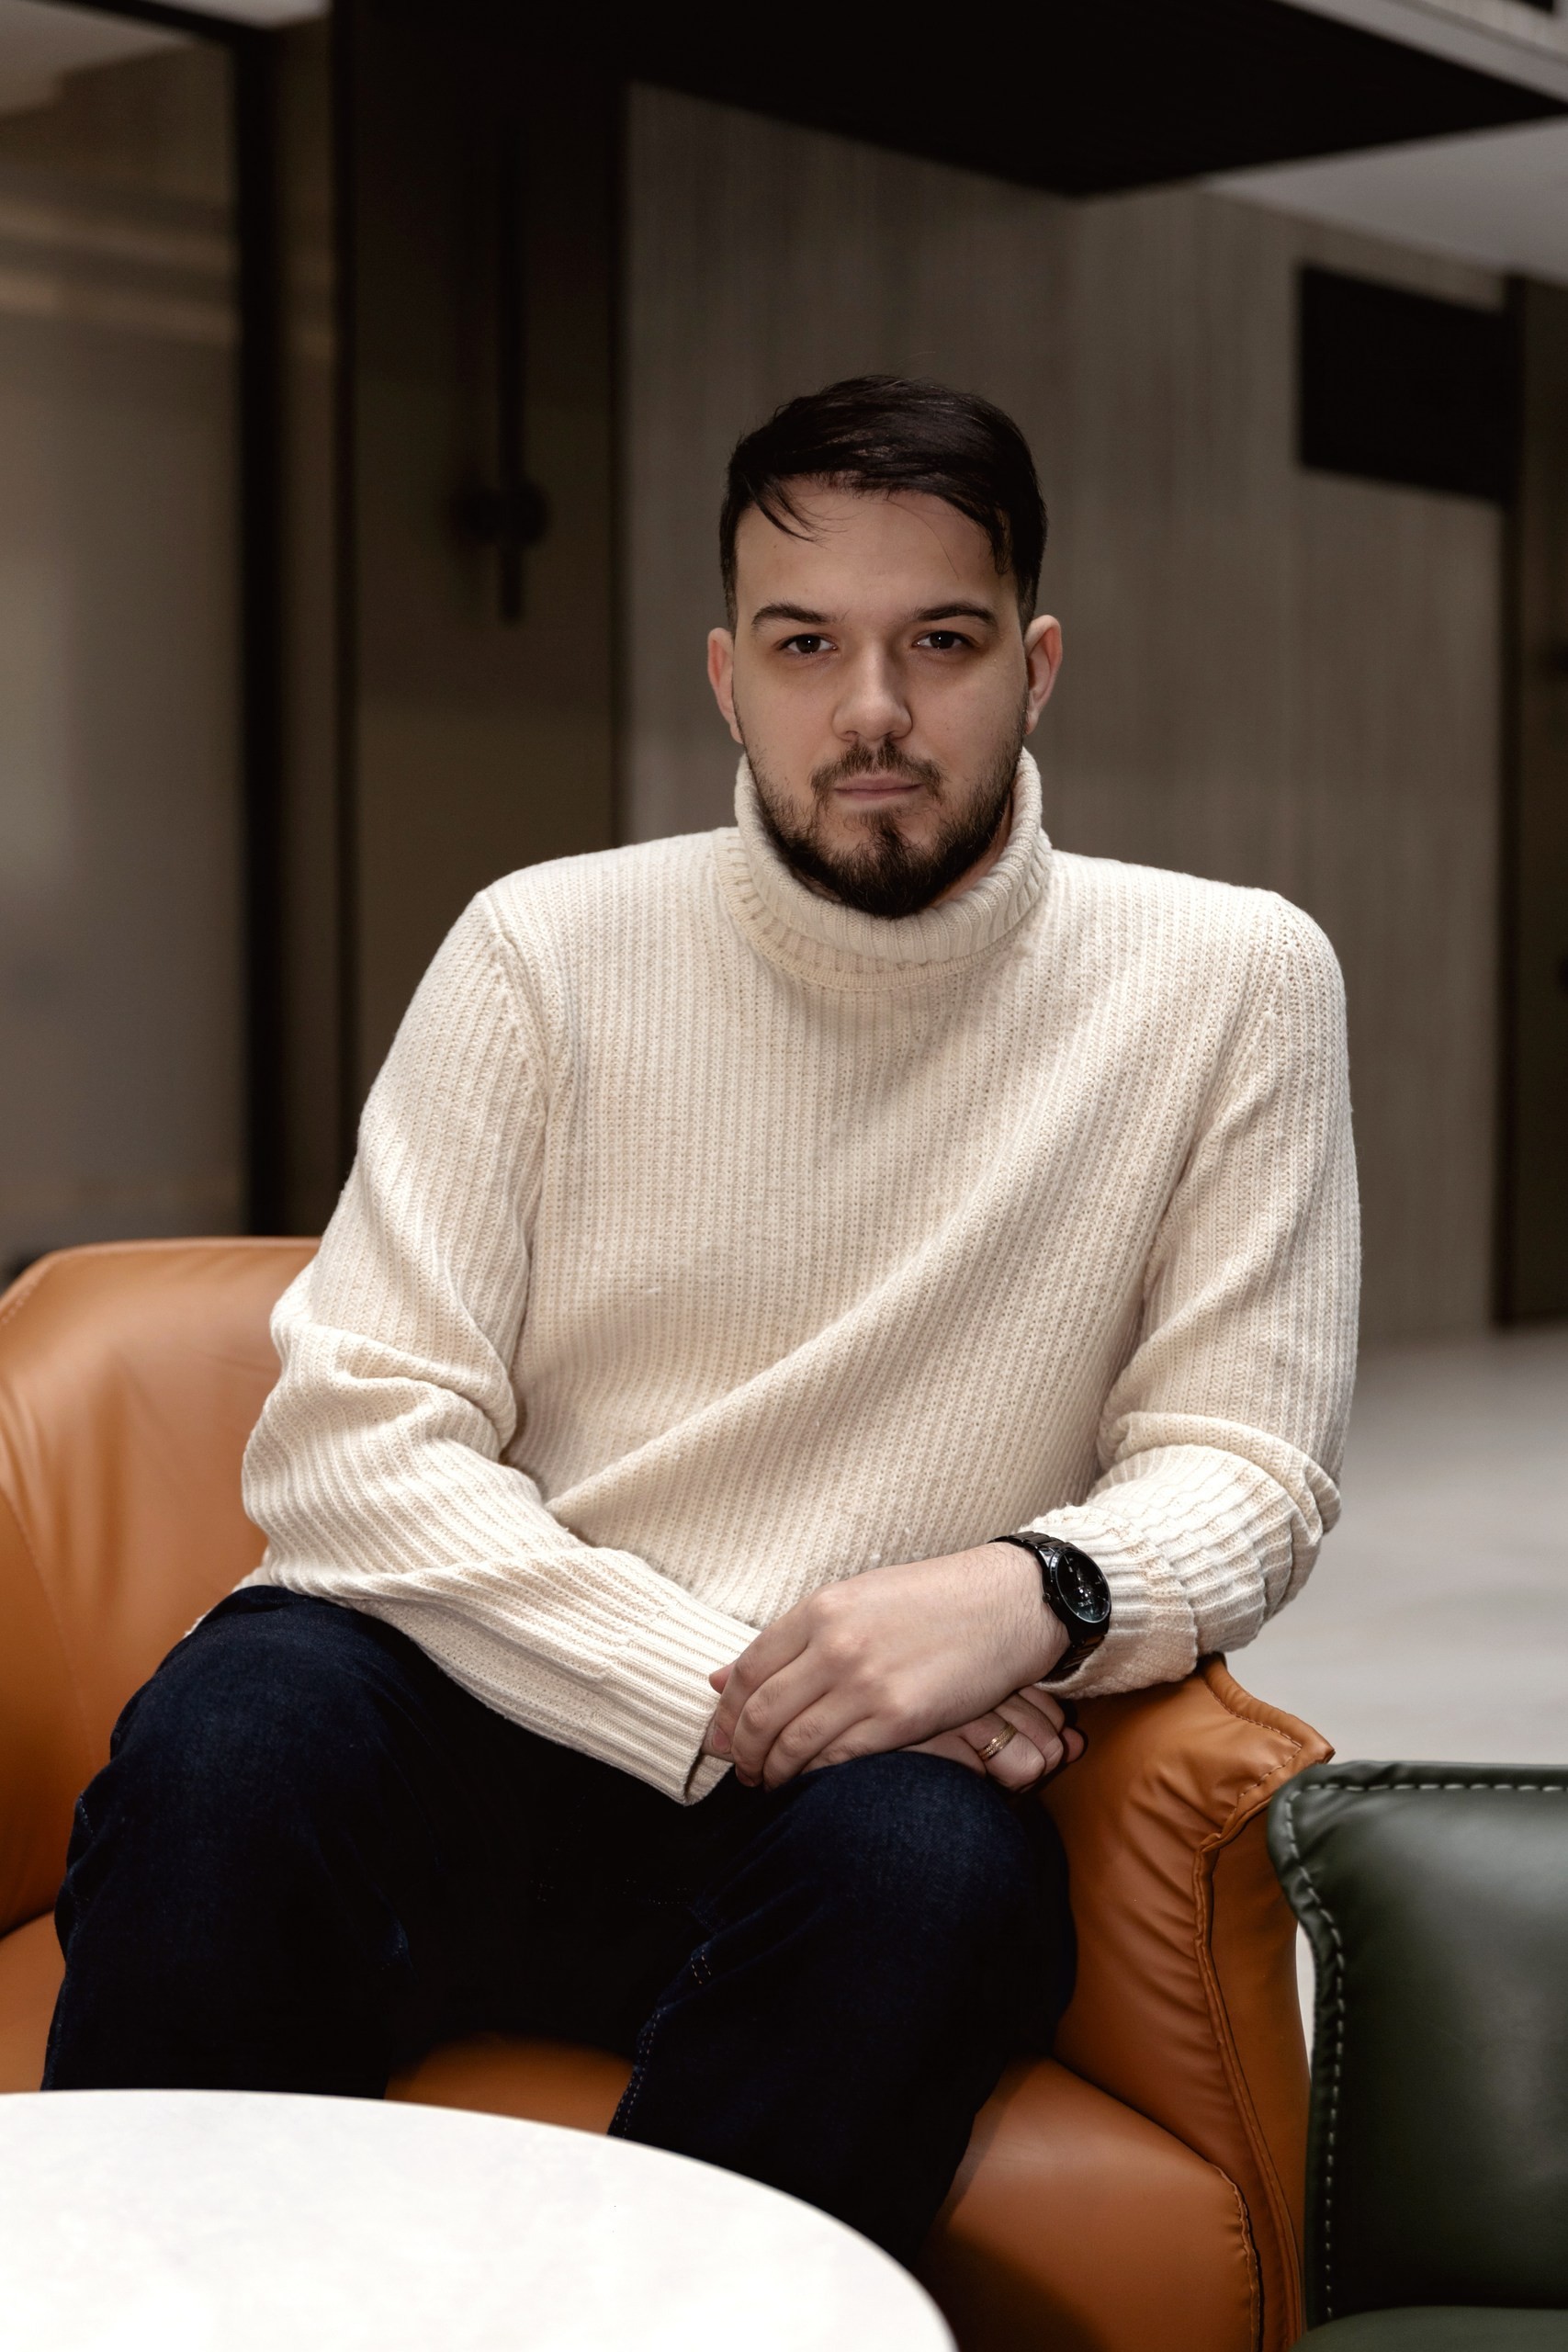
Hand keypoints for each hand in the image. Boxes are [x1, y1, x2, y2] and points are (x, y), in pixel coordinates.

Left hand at [702, 1544, 1066, 1789]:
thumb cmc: (931, 1600)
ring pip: (793, 1743)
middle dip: (743, 1751)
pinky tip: (812, 1782)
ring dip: (773, 1772)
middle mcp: (835, 1646)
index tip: (722, 1736)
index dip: (727, 1712)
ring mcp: (867, 1683)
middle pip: (761, 1712)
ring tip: (771, 1783)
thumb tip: (719, 1679)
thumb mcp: (853, 1600)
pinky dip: (815, 1776)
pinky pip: (838, 1759)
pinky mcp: (901, 1718)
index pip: (747, 1670)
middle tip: (743, 1770)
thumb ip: (791, 1639)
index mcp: (820, 1609)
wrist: (1005, 1603)